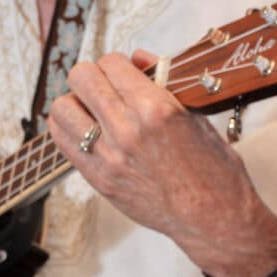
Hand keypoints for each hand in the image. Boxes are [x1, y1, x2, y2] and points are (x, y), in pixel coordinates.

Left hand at [46, 50, 276, 276]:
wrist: (213, 218)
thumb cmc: (214, 169)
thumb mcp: (197, 116)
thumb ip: (164, 83)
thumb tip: (138, 59)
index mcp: (157, 109)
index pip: (112, 64)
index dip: (117, 63)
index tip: (123, 71)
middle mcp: (128, 130)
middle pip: (81, 78)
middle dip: (92, 76)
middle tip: (104, 86)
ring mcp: (109, 157)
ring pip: (62, 109)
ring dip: (75, 102)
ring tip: (91, 109)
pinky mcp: (99, 179)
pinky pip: (63, 141)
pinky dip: (69, 129)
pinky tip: (86, 130)